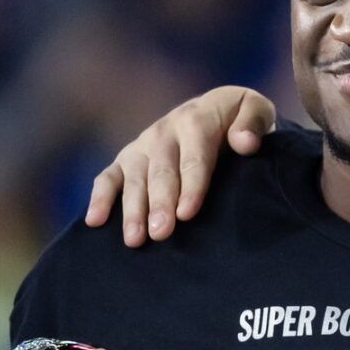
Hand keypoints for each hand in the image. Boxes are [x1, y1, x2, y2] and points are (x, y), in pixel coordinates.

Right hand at [86, 86, 278, 245]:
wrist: (216, 110)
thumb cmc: (240, 121)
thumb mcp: (255, 110)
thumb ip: (254, 123)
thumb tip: (244, 142)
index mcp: (197, 120)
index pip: (194, 157)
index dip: (191, 186)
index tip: (187, 213)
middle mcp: (165, 132)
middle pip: (161, 172)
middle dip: (160, 203)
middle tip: (160, 233)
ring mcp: (143, 146)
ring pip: (134, 178)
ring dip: (132, 209)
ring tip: (135, 239)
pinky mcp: (127, 159)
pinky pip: (108, 177)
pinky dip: (99, 198)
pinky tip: (94, 222)